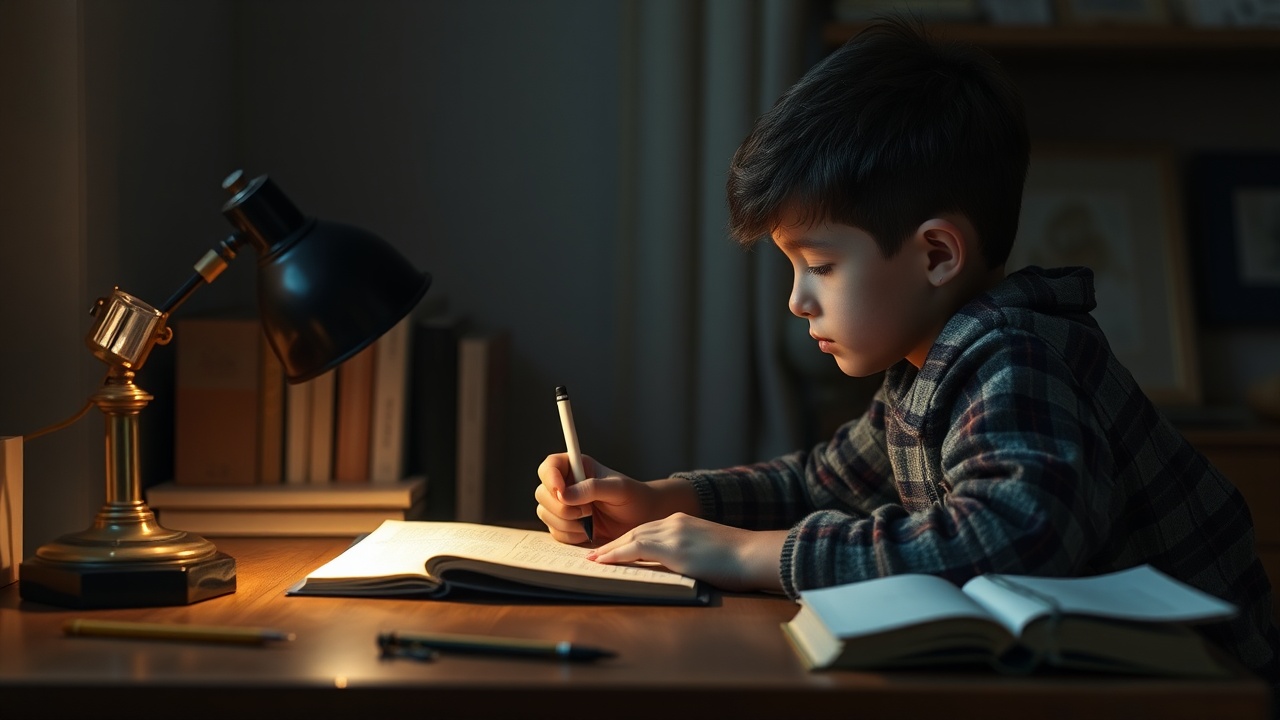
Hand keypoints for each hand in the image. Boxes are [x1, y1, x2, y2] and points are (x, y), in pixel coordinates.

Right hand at [534, 454, 696, 544]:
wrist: (642, 520)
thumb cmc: (634, 498)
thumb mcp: (618, 489)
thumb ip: (592, 488)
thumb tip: (565, 494)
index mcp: (577, 468)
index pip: (550, 466)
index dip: (550, 478)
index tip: (561, 490)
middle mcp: (566, 485)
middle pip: (542, 493)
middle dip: (561, 507)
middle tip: (587, 511)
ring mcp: (563, 506)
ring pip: (545, 514)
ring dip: (567, 522)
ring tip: (591, 521)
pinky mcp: (565, 526)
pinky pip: (555, 532)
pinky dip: (571, 535)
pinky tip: (588, 532)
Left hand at [588, 514, 787, 593]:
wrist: (756, 555)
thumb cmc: (740, 560)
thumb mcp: (708, 550)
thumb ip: (687, 553)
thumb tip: (674, 567)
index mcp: (684, 521)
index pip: (646, 529)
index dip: (626, 540)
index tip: (609, 549)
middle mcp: (675, 522)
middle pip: (634, 531)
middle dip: (612, 543)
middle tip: (592, 554)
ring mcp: (673, 533)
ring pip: (631, 538)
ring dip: (609, 550)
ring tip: (592, 560)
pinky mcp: (674, 548)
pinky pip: (636, 549)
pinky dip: (616, 555)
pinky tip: (603, 562)